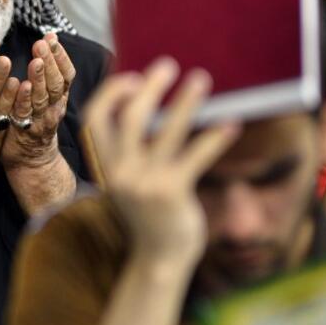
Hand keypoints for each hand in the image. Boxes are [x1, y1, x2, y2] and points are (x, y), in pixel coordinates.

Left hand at [2, 33, 73, 168]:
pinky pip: (27, 114)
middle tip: (42, 42)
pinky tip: (22, 86)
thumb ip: (46, 72)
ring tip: (35, 60)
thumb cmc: (35, 121)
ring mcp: (42, 120)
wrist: (31, 160)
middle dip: (51, 60)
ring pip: (45, 97)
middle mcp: (55, 106)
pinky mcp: (27, 131)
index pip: (66, 73)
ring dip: (40, 77)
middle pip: (58, 82)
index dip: (61, 55)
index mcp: (60, 96)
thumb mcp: (44, 95)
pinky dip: (26, 100)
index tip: (51, 36)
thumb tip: (46, 40)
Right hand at [86, 59, 239, 264]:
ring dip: (185, 102)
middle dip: (150, 87)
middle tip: (169, 65)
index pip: (94, 118)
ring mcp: (145, 183)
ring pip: (166, 132)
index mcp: (105, 165)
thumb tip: (147, 103)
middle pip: (130, 118)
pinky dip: (213, 138)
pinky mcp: (172, 193)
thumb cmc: (149, 212)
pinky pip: (195, 157)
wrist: (159, 259)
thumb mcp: (128, 179)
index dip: (110, 93)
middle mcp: (120, 172)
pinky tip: (231, 125)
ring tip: (201, 79)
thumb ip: (130, 150)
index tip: (133, 76)